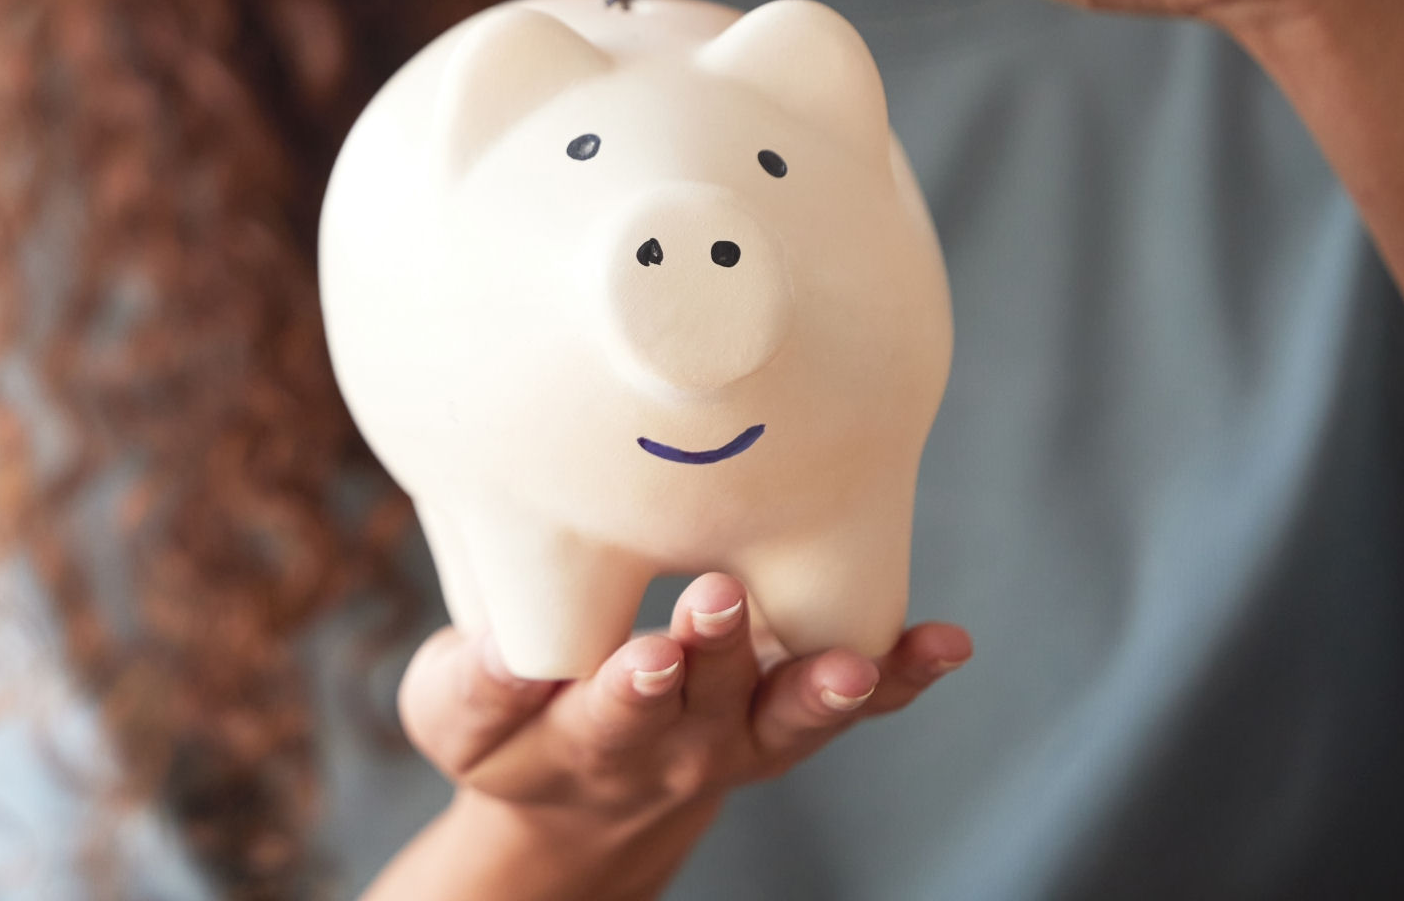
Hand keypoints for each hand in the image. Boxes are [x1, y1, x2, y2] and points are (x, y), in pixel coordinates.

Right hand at [379, 575, 968, 898]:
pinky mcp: (786, 718)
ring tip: (859, 661)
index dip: (630, 688)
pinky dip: (903, 676)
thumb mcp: (457, 715)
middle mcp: (677, 749)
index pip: (610, 717)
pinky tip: (946, 643)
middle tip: (722, 597)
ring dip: (823, 688)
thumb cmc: (510, 727)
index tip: (648, 653)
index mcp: (587, 740)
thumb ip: (477, 684)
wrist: (577, 804)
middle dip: (718, 653)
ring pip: (790, 718)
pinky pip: (855, 705)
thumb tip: (505, 645)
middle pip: (705, 707)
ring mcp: (742, 738)